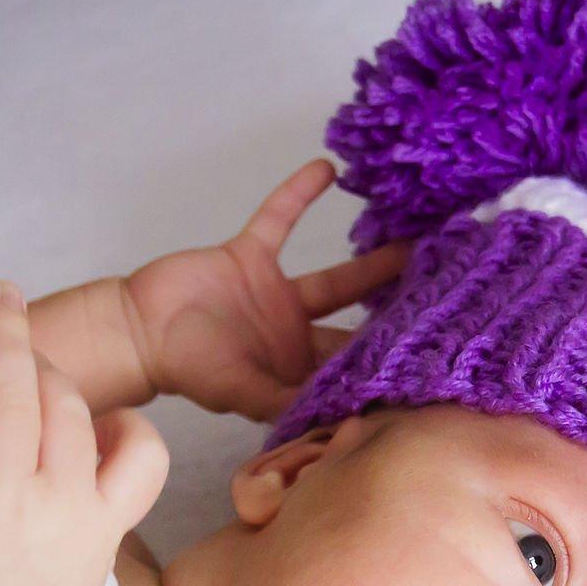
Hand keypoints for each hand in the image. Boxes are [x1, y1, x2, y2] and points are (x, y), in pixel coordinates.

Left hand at [0, 279, 169, 585]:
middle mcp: (58, 499)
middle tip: (27, 341)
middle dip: (49, 365)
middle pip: (69, 404)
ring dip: (7, 331)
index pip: (139, 446)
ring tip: (0, 291)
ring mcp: (1, 497)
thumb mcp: (85, 581)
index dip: (124, 424)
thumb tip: (87, 492)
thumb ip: (91, 526)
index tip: (102, 423)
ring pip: (15, 391)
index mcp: (99, 521)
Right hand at [123, 158, 412, 421]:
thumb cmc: (189, 368)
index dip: (391, 360)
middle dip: (399, 313)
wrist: (138, 330)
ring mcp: (277, 294)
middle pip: (359, 322)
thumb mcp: (241, 391)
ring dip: (374, 261)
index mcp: (299, 369)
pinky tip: (329, 170)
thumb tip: (334, 416)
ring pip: (338, 276)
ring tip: (416, 242)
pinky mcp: (250, 257)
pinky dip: (300, 194)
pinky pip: (279, 218)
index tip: (436, 352)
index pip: (355, 365)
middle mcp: (297, 333)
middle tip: (448, 297)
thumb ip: (284, 400)